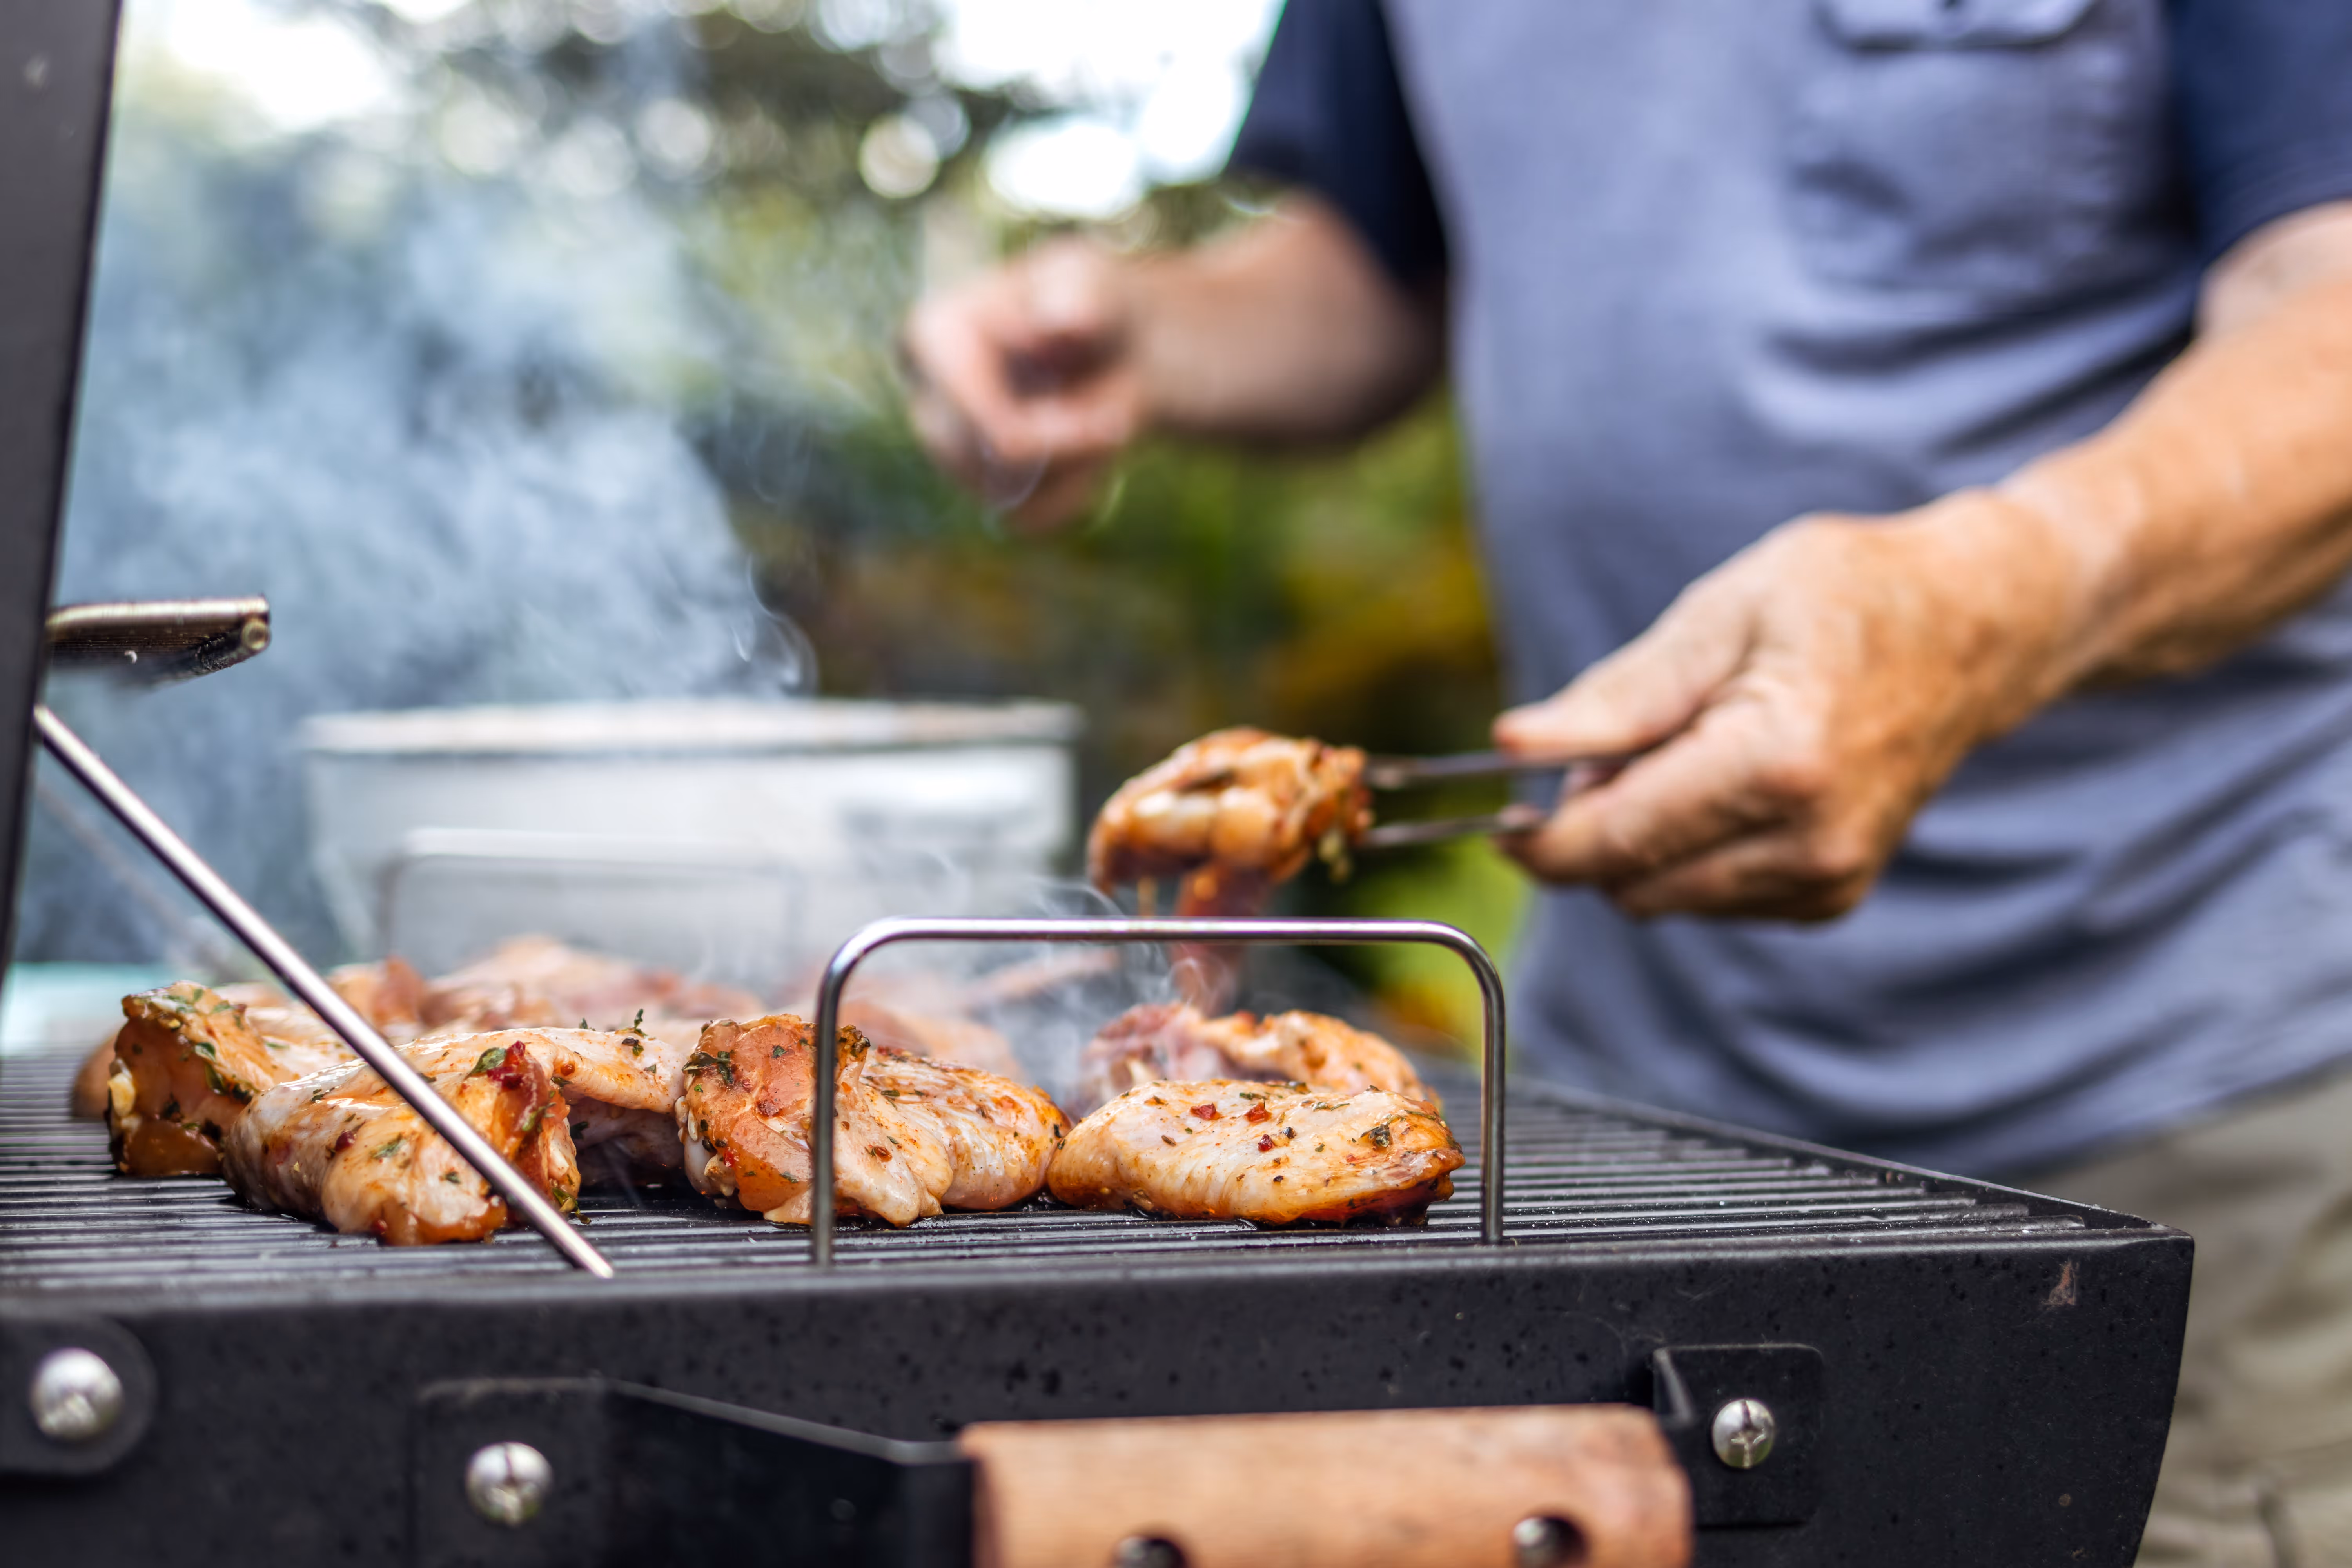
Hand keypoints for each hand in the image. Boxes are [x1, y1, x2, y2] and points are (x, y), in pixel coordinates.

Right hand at [900, 238, 1147, 530]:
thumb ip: (1081, 298)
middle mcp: (925, 399)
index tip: (1116, 423)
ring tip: (1105, 426)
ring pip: (1010, 497)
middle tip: (1122, 425)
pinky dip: (1072, 496)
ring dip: (1075, 470)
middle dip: (1070, 452)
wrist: (1112, 346)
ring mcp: (945, 450)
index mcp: (930, 337)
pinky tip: (1088, 455)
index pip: (981, 423)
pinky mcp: (974, 486)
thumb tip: (1059, 321)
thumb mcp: (1096, 284)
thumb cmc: (1095, 303)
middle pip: (996, 466)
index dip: (1055, 436)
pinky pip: (1027, 520)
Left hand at [1491, 492, 2079, 919]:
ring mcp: (1826, 879)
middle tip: (1619, 745)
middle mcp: (1808, 842)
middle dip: (1595, 828)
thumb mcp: (1719, 613)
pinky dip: (1689, 852)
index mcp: (1776, 764)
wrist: (1971, 629)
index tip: (1502, 810)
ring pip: (1663, 899)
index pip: (1612, 843)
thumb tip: (1511, 745)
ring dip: (1641, 842)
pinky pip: (1709, 898)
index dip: (1538, 838)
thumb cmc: (1844, 598)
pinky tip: (1726, 783)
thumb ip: (1617, 697)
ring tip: (1687, 749)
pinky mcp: (1829, 897)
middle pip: (1630, 883)